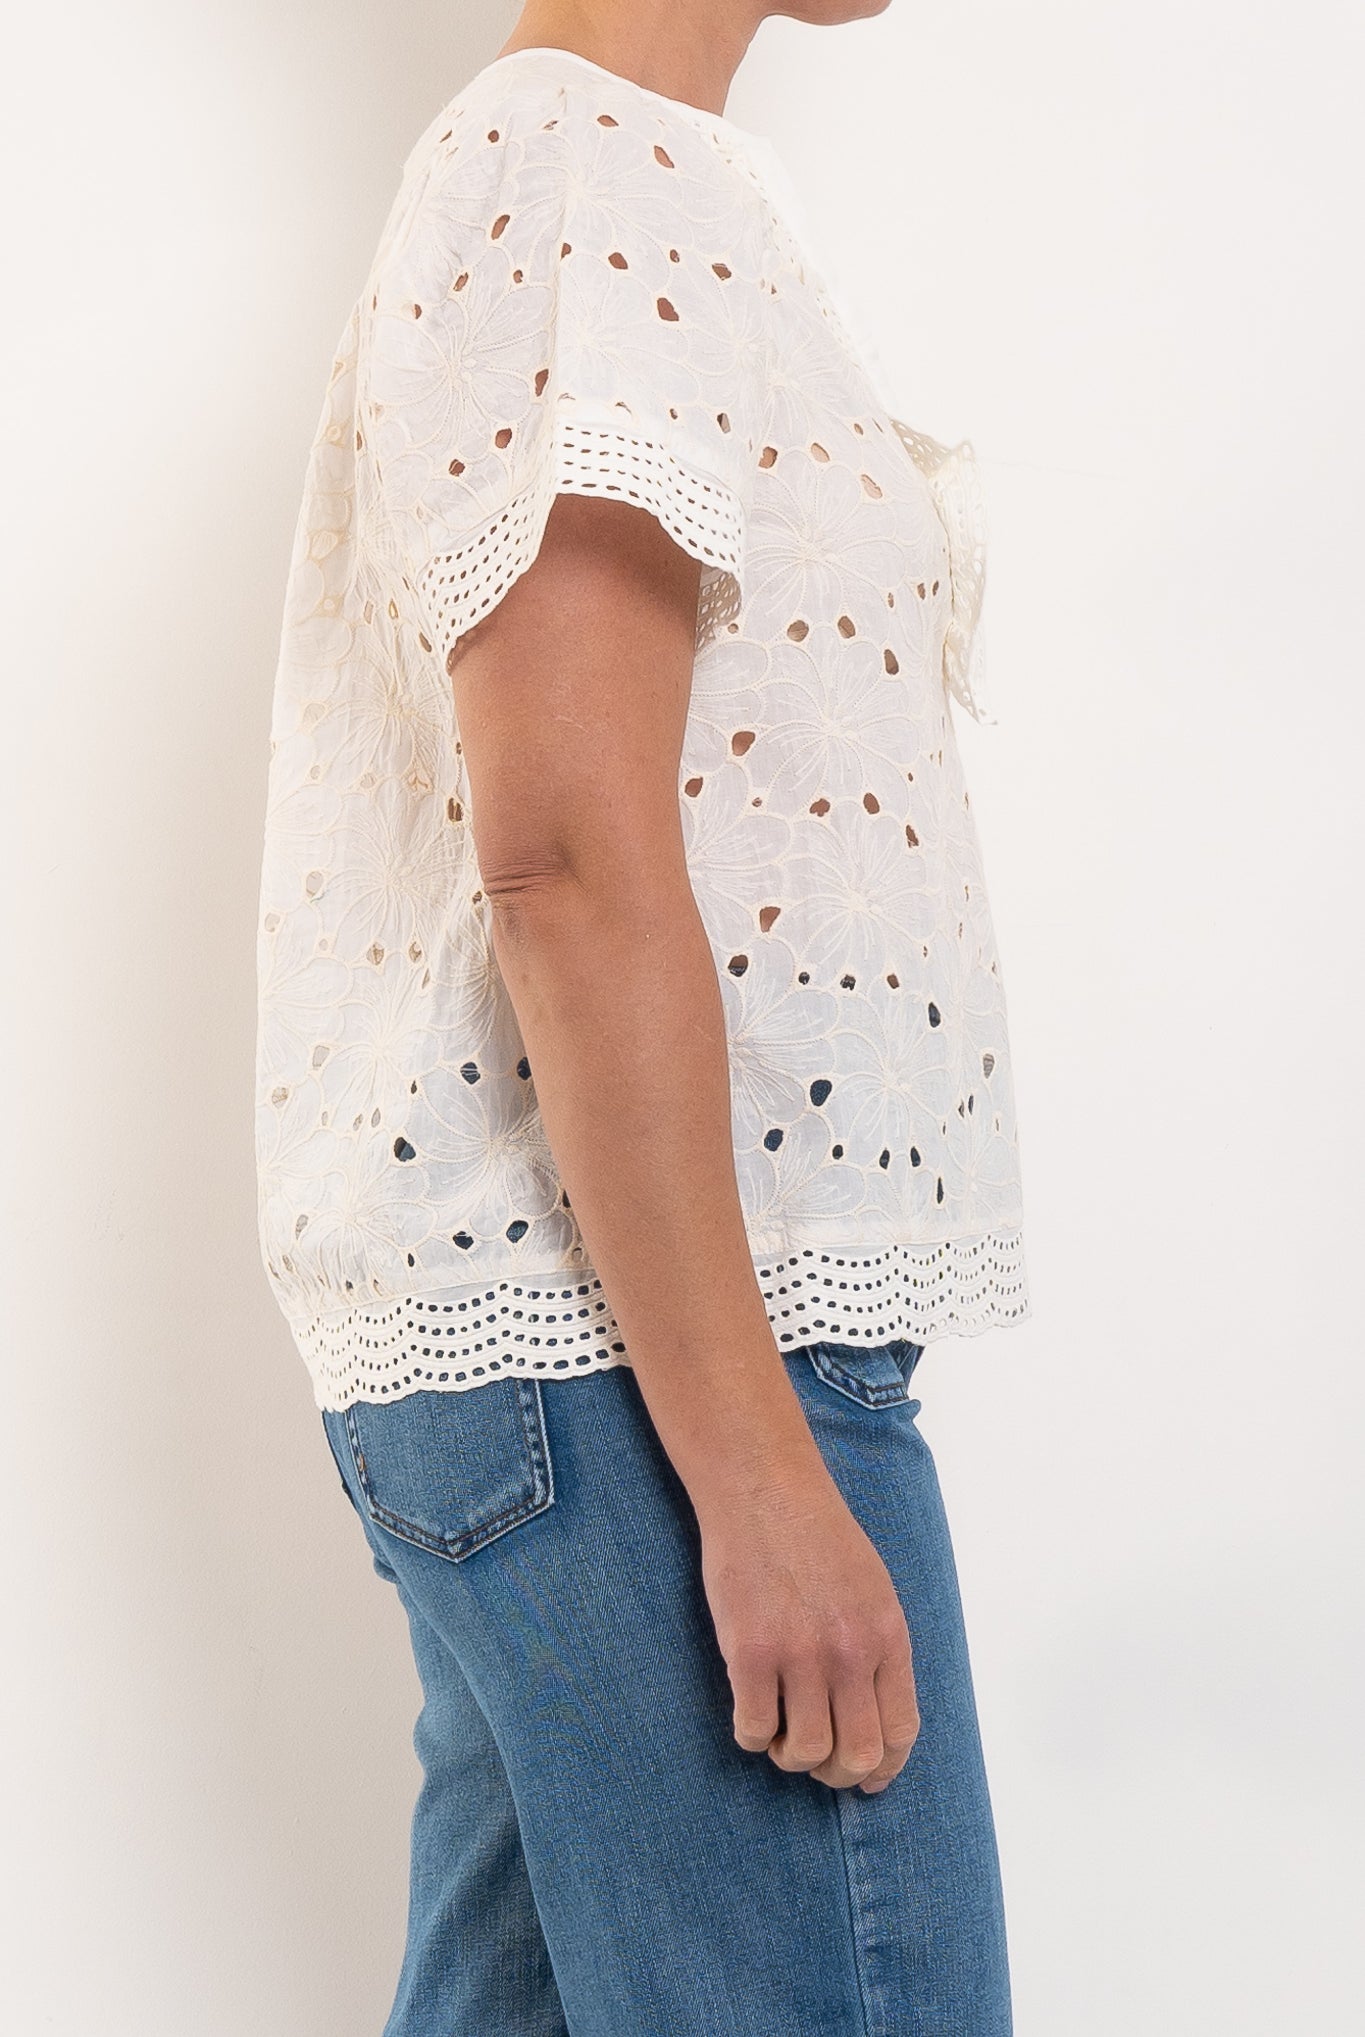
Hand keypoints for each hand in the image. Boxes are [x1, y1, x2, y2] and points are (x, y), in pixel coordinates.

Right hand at [698, 1462, 919, 1792]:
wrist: (764, 1488)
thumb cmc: (816, 1534)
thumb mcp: (874, 1588)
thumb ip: (878, 1648)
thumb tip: (875, 1715)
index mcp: (888, 1635)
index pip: (900, 1732)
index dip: (884, 1768)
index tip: (866, 1778)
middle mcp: (850, 1652)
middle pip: (856, 1756)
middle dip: (836, 1773)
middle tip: (815, 1756)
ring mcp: (800, 1654)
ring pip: (804, 1752)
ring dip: (790, 1756)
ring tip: (779, 1732)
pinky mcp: (750, 1652)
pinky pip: (754, 1730)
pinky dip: (752, 1735)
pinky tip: (751, 1710)